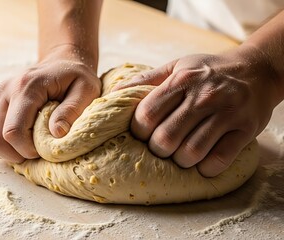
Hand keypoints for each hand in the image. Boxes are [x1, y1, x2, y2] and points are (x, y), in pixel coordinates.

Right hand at [0, 46, 100, 163]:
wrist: (62, 61)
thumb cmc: (77, 77)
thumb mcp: (86, 90)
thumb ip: (72, 110)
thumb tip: (56, 133)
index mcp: (27, 86)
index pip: (13, 130)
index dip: (27, 149)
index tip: (44, 150)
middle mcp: (5, 90)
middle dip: (15, 154)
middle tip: (36, 152)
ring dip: (3, 152)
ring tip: (26, 148)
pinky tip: (15, 143)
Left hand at [114, 47, 277, 176]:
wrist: (257, 70)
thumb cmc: (209, 71)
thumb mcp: (177, 66)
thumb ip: (146, 79)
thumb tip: (113, 94)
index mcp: (182, 80)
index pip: (147, 114)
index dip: (138, 131)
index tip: (142, 134)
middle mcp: (204, 97)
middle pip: (165, 138)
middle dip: (157, 150)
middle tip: (160, 146)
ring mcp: (226, 114)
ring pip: (190, 153)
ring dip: (180, 161)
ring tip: (180, 154)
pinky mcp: (245, 130)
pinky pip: (218, 161)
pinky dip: (206, 168)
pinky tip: (202, 161)